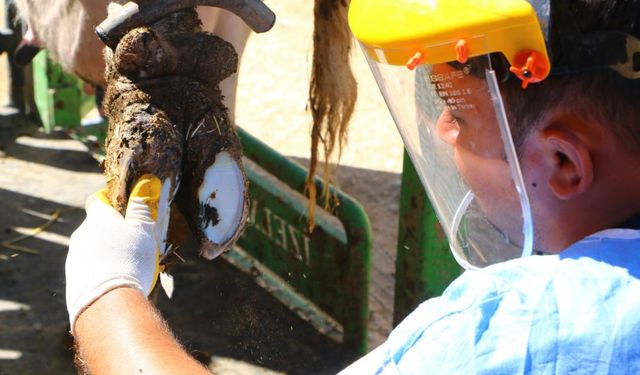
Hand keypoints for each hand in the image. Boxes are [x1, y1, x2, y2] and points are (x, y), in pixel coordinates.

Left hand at [66, 175, 162, 333]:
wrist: (107, 300)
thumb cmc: (129, 259)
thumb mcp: (143, 232)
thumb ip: (141, 212)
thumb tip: (140, 196)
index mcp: (97, 218)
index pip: (97, 200)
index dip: (111, 203)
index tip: (125, 211)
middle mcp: (81, 234)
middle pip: (97, 227)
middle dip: (112, 232)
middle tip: (133, 244)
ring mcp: (74, 257)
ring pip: (92, 248)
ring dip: (107, 253)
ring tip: (127, 268)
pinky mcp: (72, 279)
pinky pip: (89, 269)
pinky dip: (101, 271)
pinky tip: (116, 283)